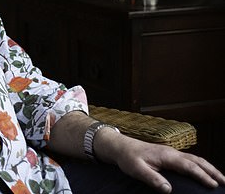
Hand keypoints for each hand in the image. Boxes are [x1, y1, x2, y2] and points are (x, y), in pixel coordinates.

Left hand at [106, 135, 224, 192]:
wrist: (121, 146)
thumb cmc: (128, 158)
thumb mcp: (137, 169)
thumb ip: (152, 179)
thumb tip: (169, 190)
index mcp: (166, 156)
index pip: (189, 166)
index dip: (202, 176)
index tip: (213, 185)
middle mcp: (172, 153)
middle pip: (197, 161)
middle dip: (212, 171)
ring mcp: (171, 153)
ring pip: (195, 159)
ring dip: (208, 168)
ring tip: (220, 179)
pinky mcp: (169, 155)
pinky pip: (189, 160)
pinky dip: (200, 166)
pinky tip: (203, 173)